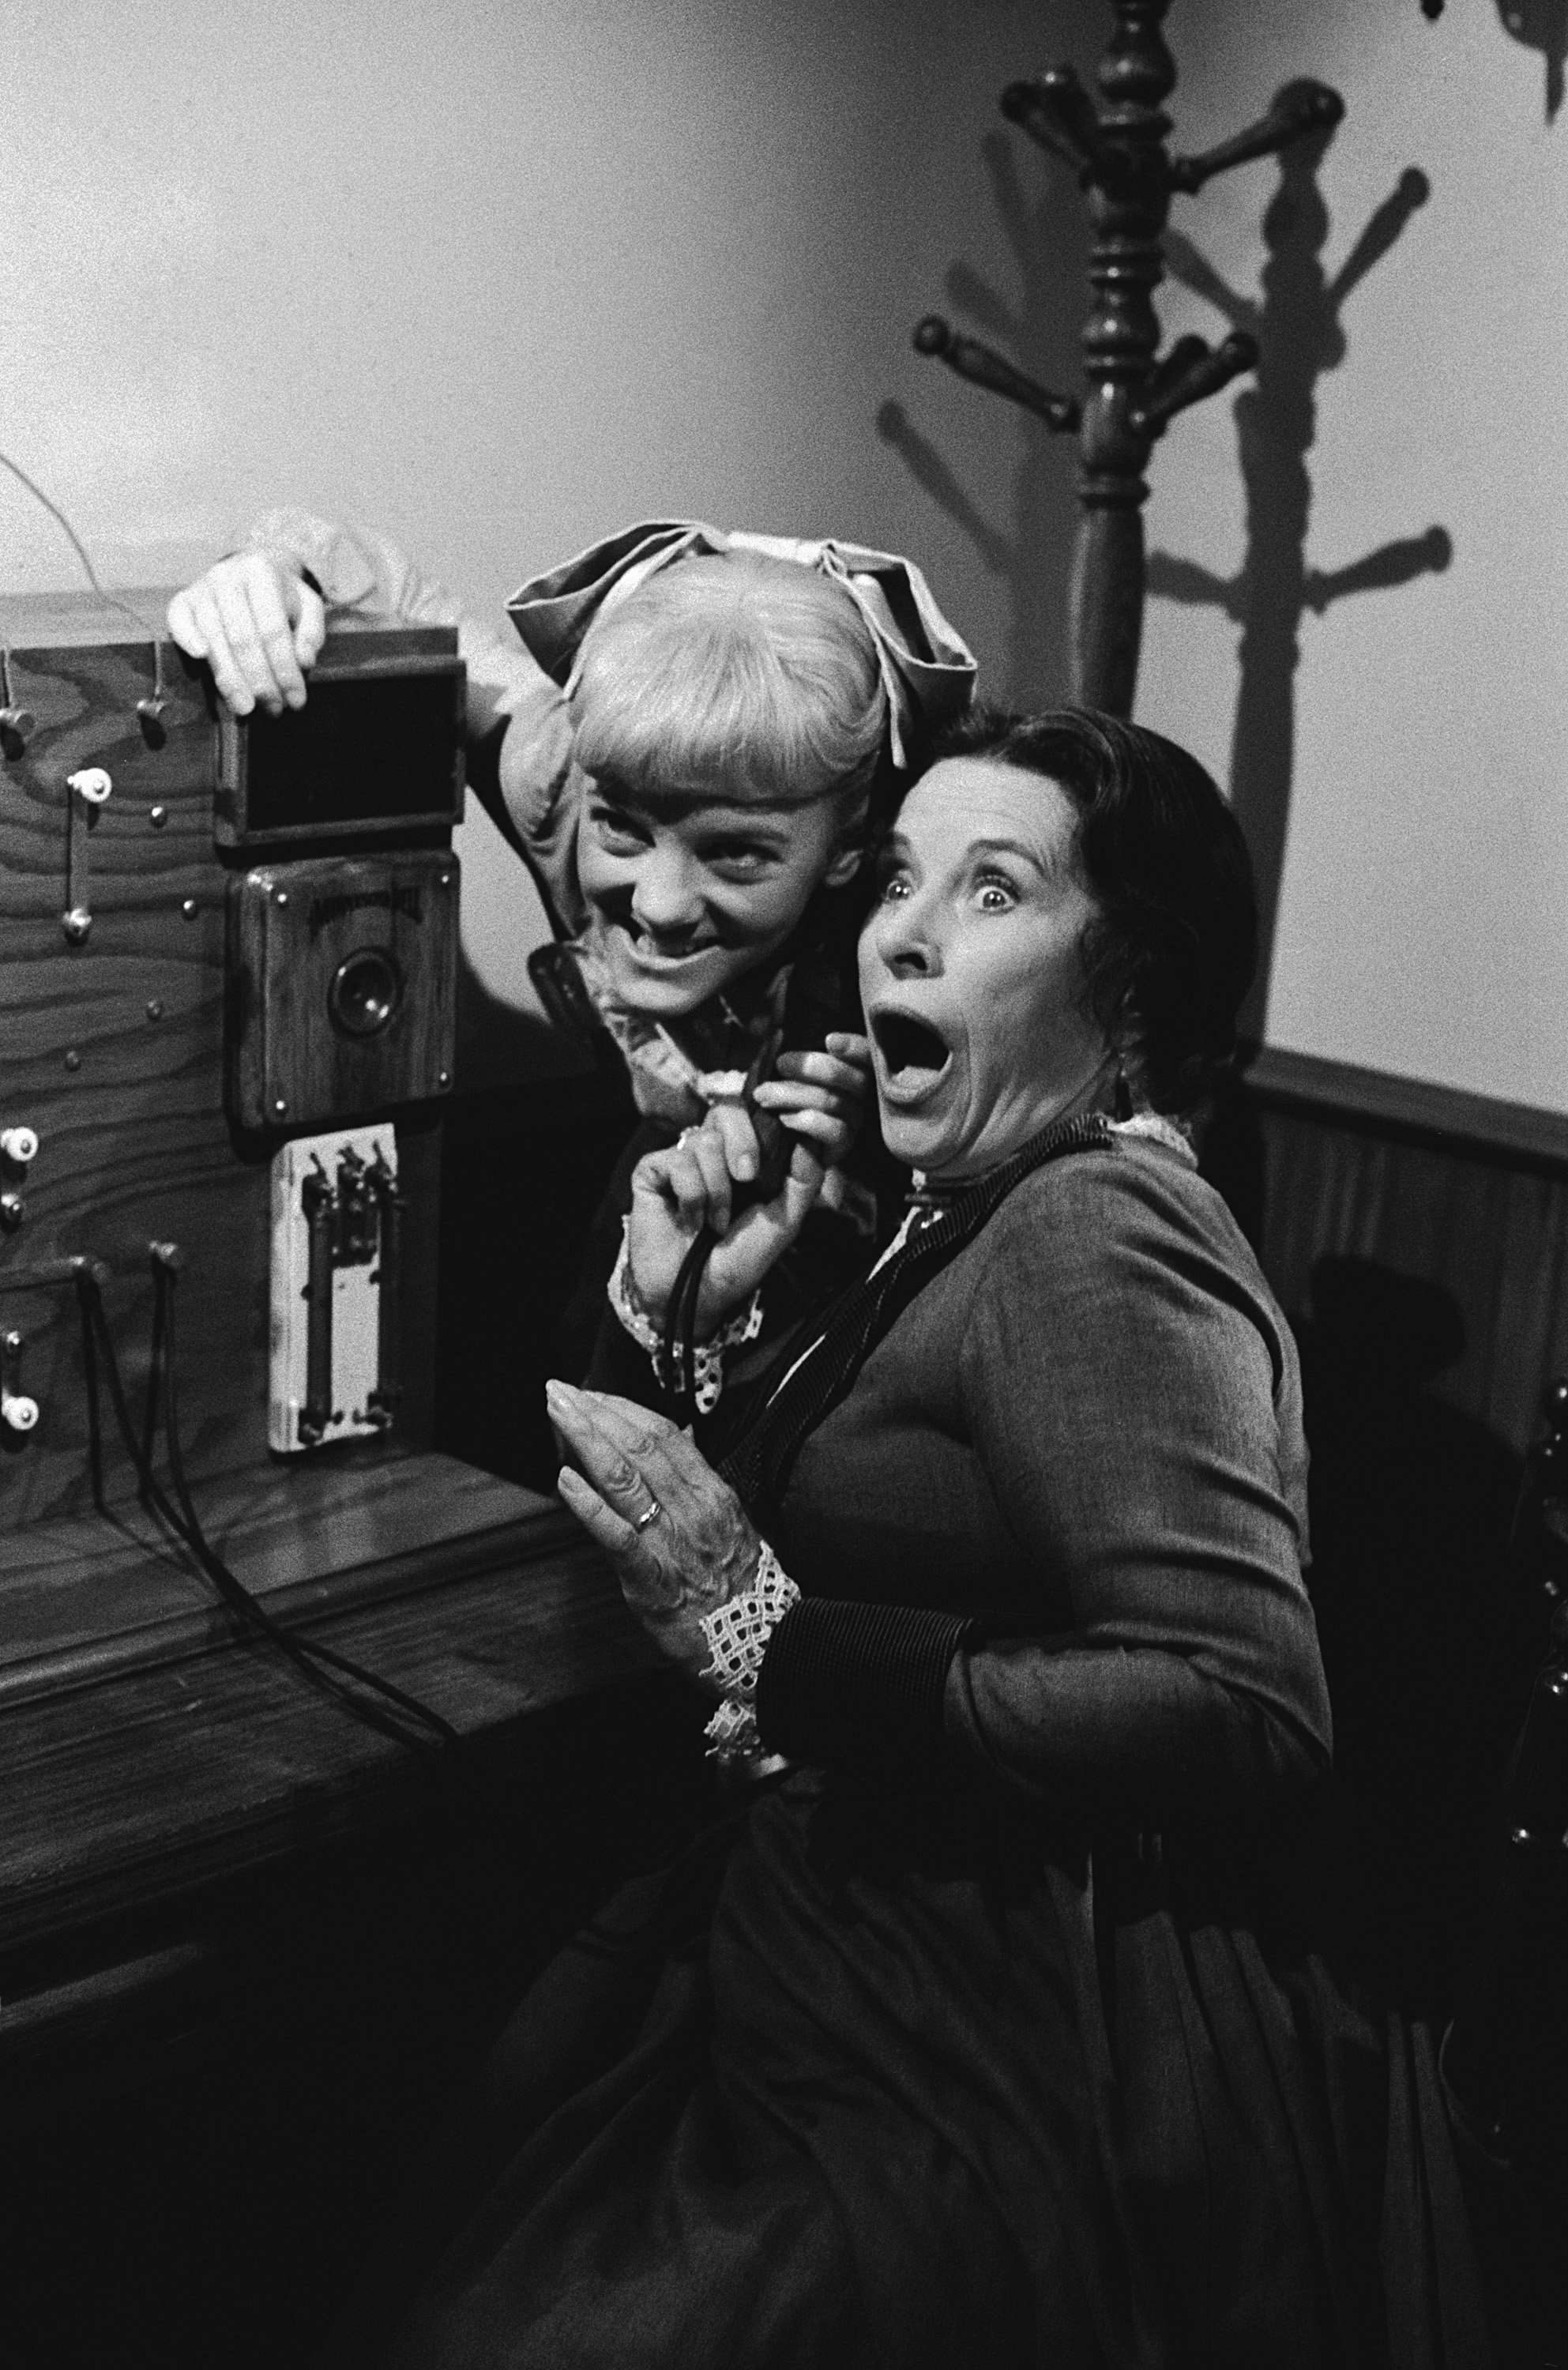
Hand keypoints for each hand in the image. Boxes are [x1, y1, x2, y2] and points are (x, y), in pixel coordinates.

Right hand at [166, 550, 326, 714]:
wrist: (250, 569)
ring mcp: (202, 587)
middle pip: (243, 638)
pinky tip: (201, 659)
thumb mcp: (308, 607)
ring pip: (214, 638)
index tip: (295, 700)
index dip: (285, 669)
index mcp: (262, 573)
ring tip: (245, 708)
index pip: (273, 630)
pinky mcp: (182, 600)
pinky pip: (178, 620)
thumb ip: (311, 633)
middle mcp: (228, 576)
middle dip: (259, 681)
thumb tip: (303, 661)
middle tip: (272, 710)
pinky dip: (187, 638)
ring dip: (231, 678)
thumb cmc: (282, 597)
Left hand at [546, 1382, 761, 1686]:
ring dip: (585, 1440)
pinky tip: (564, 1480)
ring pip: (625, 1478)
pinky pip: (617, 1535)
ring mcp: (672, 1542)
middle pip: (640, 1446)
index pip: (664, 1434)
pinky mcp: (651, 1579)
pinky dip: (588, 1504)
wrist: (759, 1643)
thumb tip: (681, 1440)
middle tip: (562, 1391)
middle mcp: (694, 1510)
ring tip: (558, 1415)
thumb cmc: (741, 1588)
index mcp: (713, 1494)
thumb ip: (700, 1483)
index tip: (594, 1394)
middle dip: (596, 1413)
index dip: (623, 1408)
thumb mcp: (731, 1524)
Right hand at [626, 1121, 823, 1337]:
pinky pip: (677, 1161)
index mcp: (745, 1157)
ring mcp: (680, 1160)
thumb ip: (804, 1179)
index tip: (774, 1150)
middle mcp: (713, 1153)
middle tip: (747, 1178)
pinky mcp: (651, 1170)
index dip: (765, 1124)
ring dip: (718, 1190)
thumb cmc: (739, 1261)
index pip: (755, 1114)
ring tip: (715, 1222)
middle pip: (728, 1111)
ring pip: (704, 1141)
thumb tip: (813, 1136)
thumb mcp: (784, 1221)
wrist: (697, 1294)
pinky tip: (690, 1221)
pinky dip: (692, 1196)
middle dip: (744, 1144)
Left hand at [747, 1033, 872, 1172]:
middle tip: (781, 1063)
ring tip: (764, 1095)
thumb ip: (791, 1057)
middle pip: (854, 1077)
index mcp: (850, 1071)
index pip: (866, 1055)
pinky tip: (784, 1119)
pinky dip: (808, 1121)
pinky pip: (834, 1129)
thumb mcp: (785, 1074)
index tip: (829, 1040)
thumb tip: (778, 1033)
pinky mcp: (844, 1143)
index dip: (853, 1047)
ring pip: (834, 1101)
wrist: (777, 1148)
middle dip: (815, 1066)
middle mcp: (860, 1095)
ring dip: (794, 1094)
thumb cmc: (782, 1101)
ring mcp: (854, 1120)